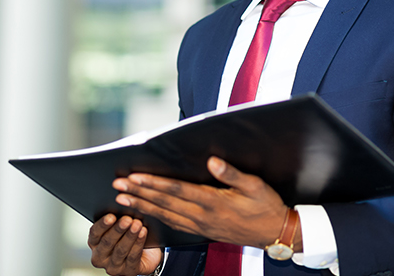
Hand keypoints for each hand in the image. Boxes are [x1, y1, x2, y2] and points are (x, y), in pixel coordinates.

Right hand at [88, 214, 162, 275]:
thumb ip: (118, 216)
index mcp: (95, 243)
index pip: (94, 233)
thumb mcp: (121, 225)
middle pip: (107, 242)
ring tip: (137, 224)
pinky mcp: (127, 272)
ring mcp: (113, 266)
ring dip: (129, 236)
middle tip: (127, 218)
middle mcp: (100, 256)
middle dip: (118, 229)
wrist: (147, 253)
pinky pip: (133, 257)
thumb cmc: (129, 234)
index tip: (111, 215)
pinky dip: (138, 243)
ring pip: (120, 250)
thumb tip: (122, 201)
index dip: (102, 225)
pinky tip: (143, 232)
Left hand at [112, 156, 298, 249]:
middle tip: (118, 187)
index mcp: (214, 202)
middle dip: (139, 194)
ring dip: (143, 207)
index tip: (134, 177)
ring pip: (165, 216)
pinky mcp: (203, 231)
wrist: (275, 232)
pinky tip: (147, 214)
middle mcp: (203, 216)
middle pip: (165, 203)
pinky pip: (174, 225)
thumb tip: (212, 161)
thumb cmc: (266, 205)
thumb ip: (232, 174)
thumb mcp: (254, 185)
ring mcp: (201, 226)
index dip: (153, 183)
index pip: (176, 191)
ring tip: (123, 201)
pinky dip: (157, 219)